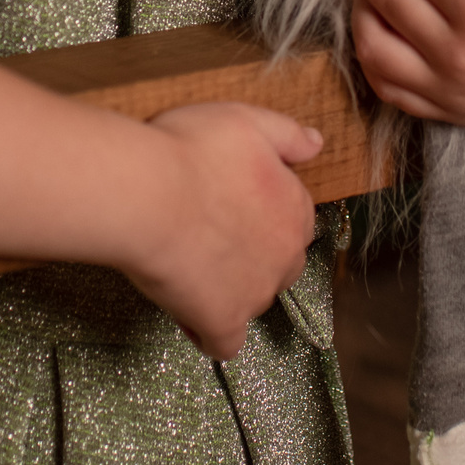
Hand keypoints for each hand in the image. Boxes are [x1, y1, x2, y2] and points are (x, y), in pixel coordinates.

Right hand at [120, 102, 321, 359]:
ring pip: (252, 299)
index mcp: (294, 208)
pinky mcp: (223, 321)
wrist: (147, 195)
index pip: (292, 218)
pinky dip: (209, 331)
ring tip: (186, 263)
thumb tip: (317, 144)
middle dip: (252, 254)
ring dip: (228, 288)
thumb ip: (287, 135)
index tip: (227, 202)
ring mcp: (256, 293)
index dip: (259, 211)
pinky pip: (224, 342)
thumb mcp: (245, 121)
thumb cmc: (189, 152)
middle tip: (207, 232)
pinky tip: (189, 311)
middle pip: (279, 263)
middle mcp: (286, 255)